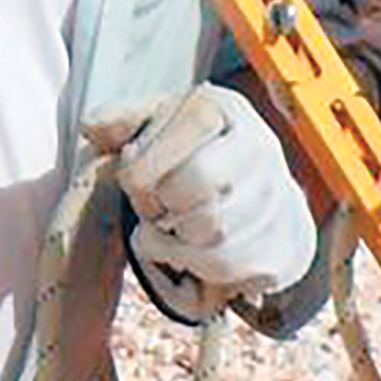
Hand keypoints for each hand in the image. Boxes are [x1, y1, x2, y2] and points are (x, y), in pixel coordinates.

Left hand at [88, 86, 320, 313]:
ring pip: (212, 241)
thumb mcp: (156, 126)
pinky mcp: (289, 244)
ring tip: (175, 231)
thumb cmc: (196, 155)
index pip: (161, 159)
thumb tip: (91, 127)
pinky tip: (198, 252)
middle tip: (158, 212)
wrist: (264, 193)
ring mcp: (280, 196)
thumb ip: (119, 122)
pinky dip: (203, 269)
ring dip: (178, 247)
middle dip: (163, 214)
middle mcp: (261, 146)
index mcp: (221, 109)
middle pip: (193, 197)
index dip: (137, 181)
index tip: (138, 182)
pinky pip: (233, 271)